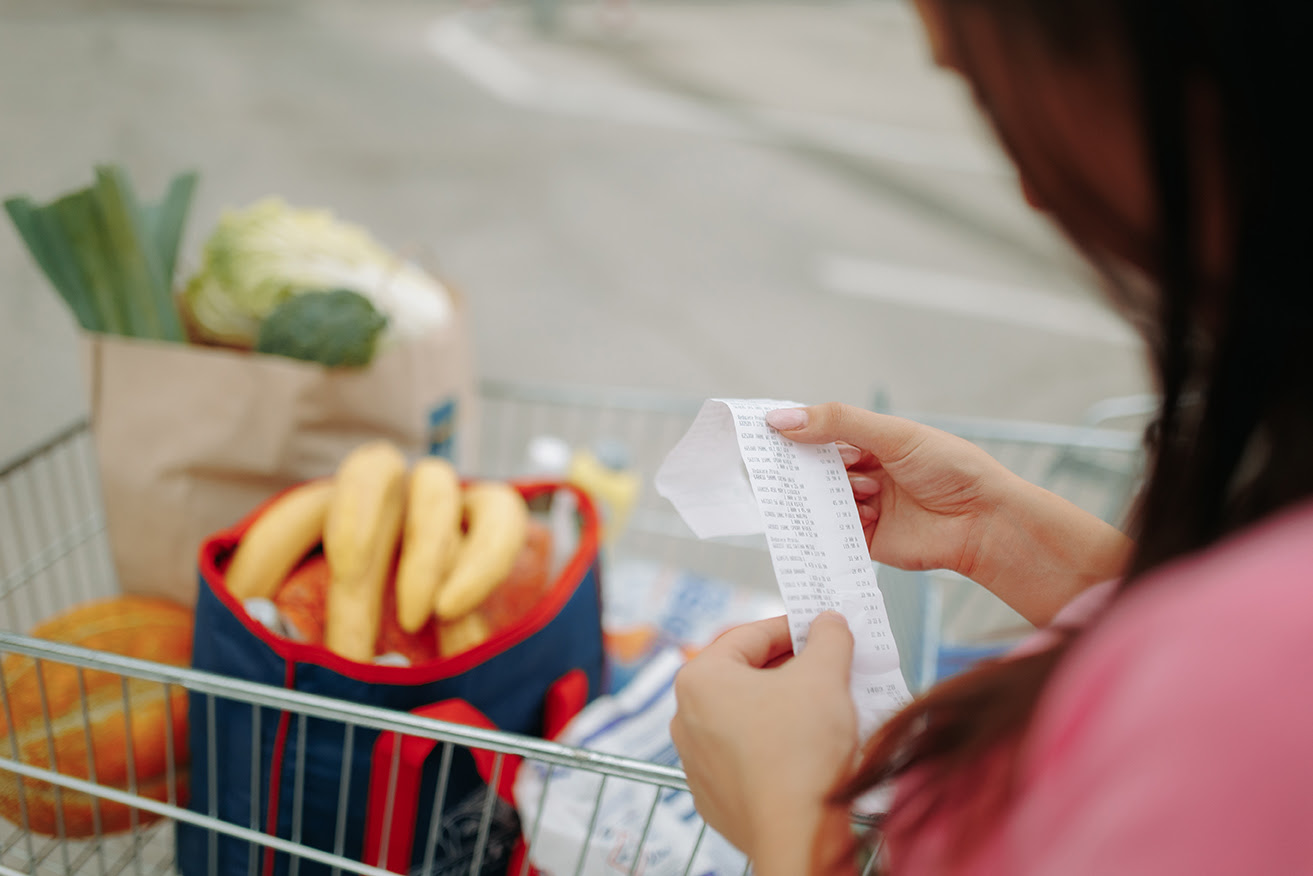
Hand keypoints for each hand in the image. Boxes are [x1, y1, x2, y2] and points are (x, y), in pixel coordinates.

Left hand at [670, 614, 858, 874]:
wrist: (797, 835)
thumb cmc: (801, 751)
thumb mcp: (825, 676)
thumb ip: (828, 638)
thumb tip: (828, 623)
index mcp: (700, 679)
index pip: (751, 635)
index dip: (793, 626)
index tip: (821, 628)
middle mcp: (685, 717)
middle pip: (745, 675)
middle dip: (790, 668)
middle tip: (828, 667)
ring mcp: (696, 760)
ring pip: (745, 716)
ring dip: (783, 706)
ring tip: (825, 707)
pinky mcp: (713, 795)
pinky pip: (745, 754)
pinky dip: (774, 744)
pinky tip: (807, 748)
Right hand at [766, 403, 1006, 577]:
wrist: (985, 522)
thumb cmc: (951, 469)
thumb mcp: (892, 435)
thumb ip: (837, 422)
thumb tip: (782, 418)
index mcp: (874, 442)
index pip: (823, 432)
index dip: (797, 431)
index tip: (767, 431)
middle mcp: (866, 473)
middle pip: (818, 468)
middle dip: (806, 467)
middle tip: (789, 467)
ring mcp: (865, 507)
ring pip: (823, 500)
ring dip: (832, 496)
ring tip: (862, 493)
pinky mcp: (866, 541)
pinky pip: (834, 534)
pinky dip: (831, 527)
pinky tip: (845, 519)